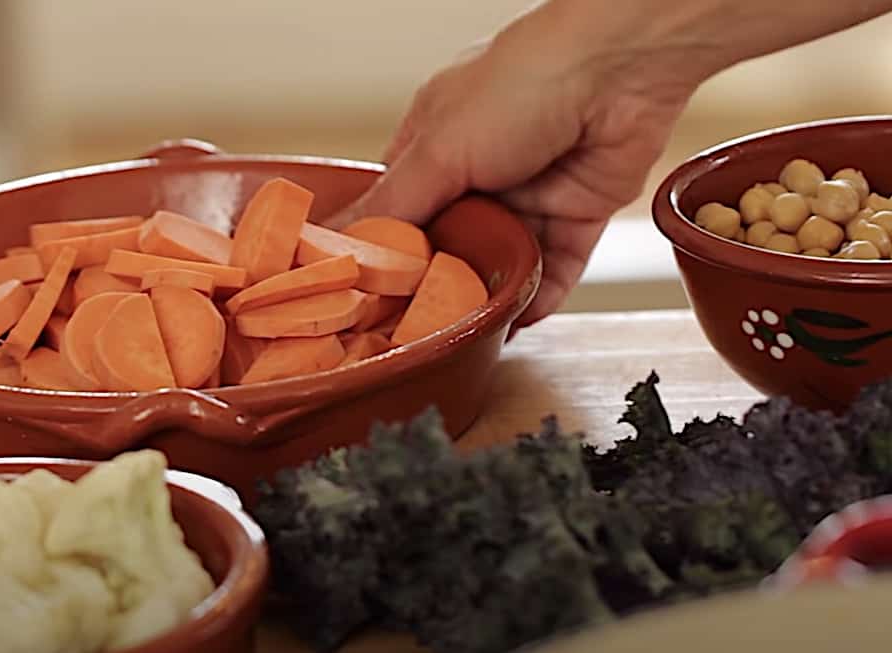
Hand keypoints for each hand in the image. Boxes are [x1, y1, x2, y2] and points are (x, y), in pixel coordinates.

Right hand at [326, 6, 697, 327]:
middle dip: (438, 282)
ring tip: (464, 333)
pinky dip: (539, 297)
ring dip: (489, 294)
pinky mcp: (578, 212)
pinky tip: (518, 324)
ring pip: (503, 260)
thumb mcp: (435, 150)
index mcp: (435, 142)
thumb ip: (391, 207)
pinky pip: (556, 268)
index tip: (368, 294)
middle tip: (415, 327)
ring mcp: (531, 193)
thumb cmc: (520, 84)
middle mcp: (480, 169)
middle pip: (450, 242)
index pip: (398, 207)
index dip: (385, 249)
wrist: (619, 69)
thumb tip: (333, 240)